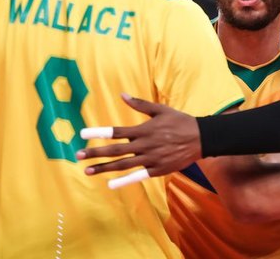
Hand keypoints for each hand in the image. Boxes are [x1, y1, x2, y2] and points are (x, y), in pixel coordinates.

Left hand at [76, 93, 201, 178]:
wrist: (201, 138)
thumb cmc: (180, 121)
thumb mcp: (161, 109)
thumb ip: (140, 104)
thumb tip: (122, 95)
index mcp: (143, 130)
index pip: (116, 132)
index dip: (98, 133)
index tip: (82, 135)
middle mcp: (144, 145)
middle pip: (115, 150)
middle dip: (95, 153)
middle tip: (78, 156)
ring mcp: (151, 159)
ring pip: (123, 165)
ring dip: (105, 168)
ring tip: (88, 171)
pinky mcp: (157, 170)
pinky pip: (138, 176)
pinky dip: (124, 181)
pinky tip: (111, 184)